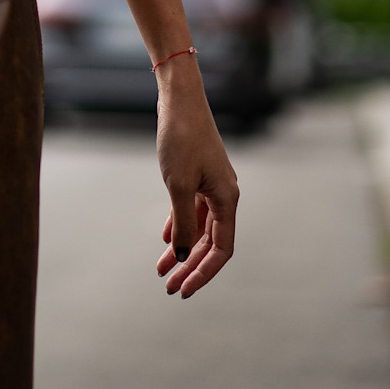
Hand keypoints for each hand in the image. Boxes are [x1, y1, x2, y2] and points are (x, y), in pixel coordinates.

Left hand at [154, 62, 238, 296]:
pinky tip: (166, 240)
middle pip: (210, 242)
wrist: (179, 98)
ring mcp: (211, 185)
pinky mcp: (198, 174)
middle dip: (190, 266)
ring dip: (182, 249)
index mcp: (227, 200)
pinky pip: (192, 210)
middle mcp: (224, 195)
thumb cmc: (181, 138)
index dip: (204, 273)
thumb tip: (184, 256)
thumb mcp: (178, 185)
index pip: (221, 250)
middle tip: (169, 287)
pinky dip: (180, 226)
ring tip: (162, 269)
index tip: (183, 290)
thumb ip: (183, 223)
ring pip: (199, 227)